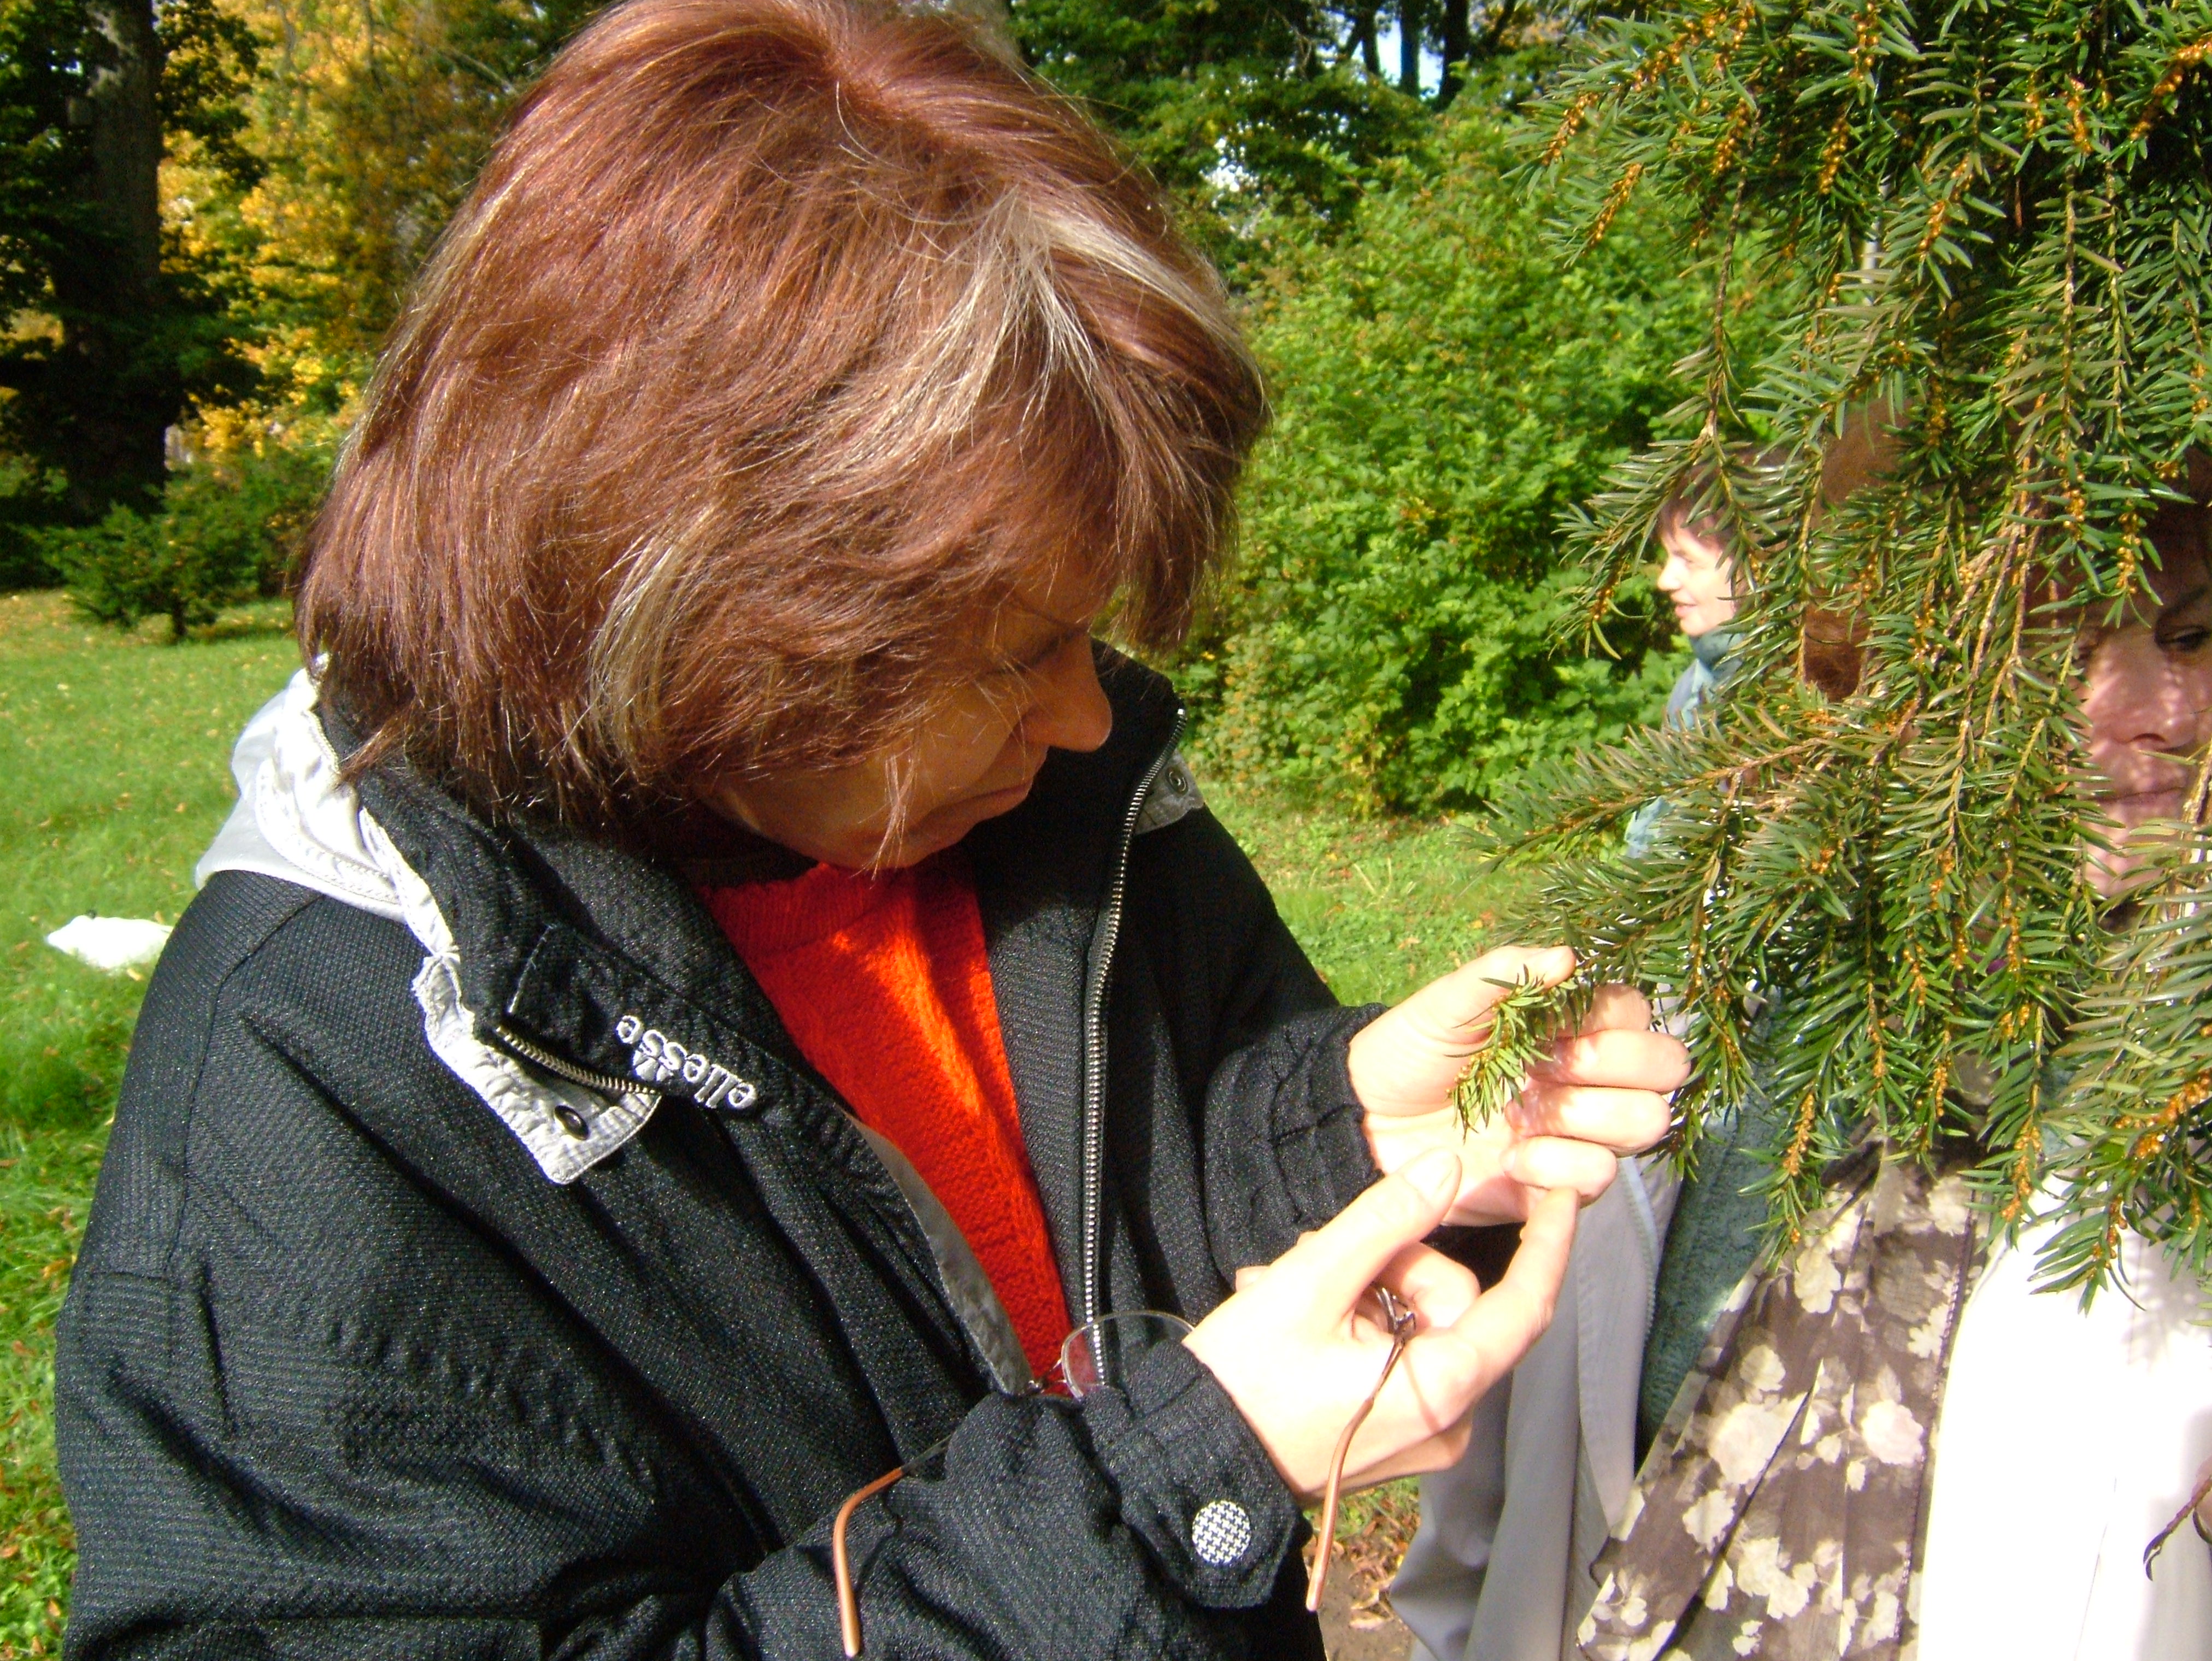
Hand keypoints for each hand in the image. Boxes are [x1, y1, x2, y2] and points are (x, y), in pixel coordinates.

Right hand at [1184, 1148, 1576, 1497]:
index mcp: (1442, 1386)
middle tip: (1321, 1258)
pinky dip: (1362, 1326)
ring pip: (1423, 1325)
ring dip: (1365, 1292)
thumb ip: (1385, 1221)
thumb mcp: (1310, 1282)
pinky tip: (1303, 1320)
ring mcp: (1425, 1434)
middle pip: (1455, 1304)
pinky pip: (1403, 1357)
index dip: (1548, 1242)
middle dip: (1395, 1264)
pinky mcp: (1398, 1436)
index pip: (1524, 1304)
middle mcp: (1450, 1421)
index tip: (1559, 1191)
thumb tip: (1448, 1170)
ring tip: (1291, 1291)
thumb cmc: (1246, 1379)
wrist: (1193, 1463)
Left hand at [1346, 945, 1686, 1225]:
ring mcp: (1573, 1130)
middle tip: (1557, 1065)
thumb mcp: (1447, 1002)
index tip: (1558, 1026)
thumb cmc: (1410, 1049)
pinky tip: (1511, 1157)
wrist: (1365, 1118)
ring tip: (1529, 1114)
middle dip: (1622, 1066)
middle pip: (1663, 1071)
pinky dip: (1560, 1167)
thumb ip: (1506, 972)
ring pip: (1644, 1123)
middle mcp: (1583, 1077)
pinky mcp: (1554, 1181)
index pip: (1635, 1013)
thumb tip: (1568, 955)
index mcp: (1567, 1027)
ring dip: (1592, 1116)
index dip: (1613, 1019)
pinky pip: (1598, 1178)